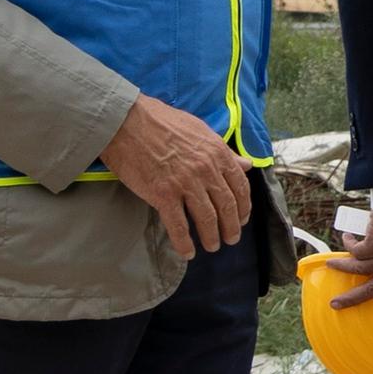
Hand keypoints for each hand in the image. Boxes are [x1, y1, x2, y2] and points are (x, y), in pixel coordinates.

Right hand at [106, 94, 251, 255]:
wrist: (125, 121)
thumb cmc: (161, 121)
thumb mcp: (200, 130)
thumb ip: (224, 151)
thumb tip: (247, 164)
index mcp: (217, 153)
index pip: (240, 186)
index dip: (244, 207)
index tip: (242, 219)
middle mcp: (206, 170)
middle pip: (226, 206)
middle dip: (232, 227)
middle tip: (231, 239)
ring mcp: (185, 184)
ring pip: (206, 219)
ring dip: (212, 237)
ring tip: (212, 246)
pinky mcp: (162, 195)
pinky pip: (178, 226)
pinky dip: (184, 243)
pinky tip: (187, 252)